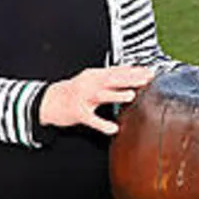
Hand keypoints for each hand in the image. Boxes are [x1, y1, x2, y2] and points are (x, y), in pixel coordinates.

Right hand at [39, 66, 155, 134]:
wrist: (49, 101)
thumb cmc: (74, 92)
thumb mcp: (91, 80)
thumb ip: (110, 78)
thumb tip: (131, 73)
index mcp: (94, 75)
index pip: (117, 70)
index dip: (133, 70)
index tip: (149, 71)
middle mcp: (89, 83)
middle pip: (112, 79)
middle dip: (130, 79)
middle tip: (146, 79)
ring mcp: (82, 98)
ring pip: (101, 95)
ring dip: (116, 94)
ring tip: (130, 96)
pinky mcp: (77, 112)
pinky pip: (91, 119)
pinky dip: (102, 124)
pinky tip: (112, 128)